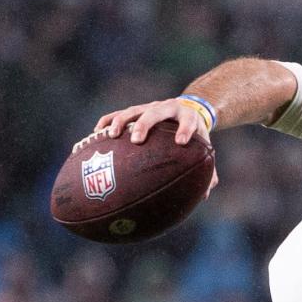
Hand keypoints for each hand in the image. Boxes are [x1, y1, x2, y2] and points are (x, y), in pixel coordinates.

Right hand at [95, 98, 219, 196]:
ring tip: (110, 136)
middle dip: (145, 125)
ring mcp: (149, 107)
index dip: (185, 129)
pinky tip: (95, 135)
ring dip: (120, 122)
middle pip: (155, 112)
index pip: (188, 121)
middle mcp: (167, 107)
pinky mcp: (135, 110)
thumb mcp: (203, 145)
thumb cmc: (196, 134)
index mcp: (188, 116)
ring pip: (132, 110)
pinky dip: (106, 122)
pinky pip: (116, 114)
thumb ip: (206, 167)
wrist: (189, 108)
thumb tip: (204, 195)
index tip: (181, 142)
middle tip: (137, 141)